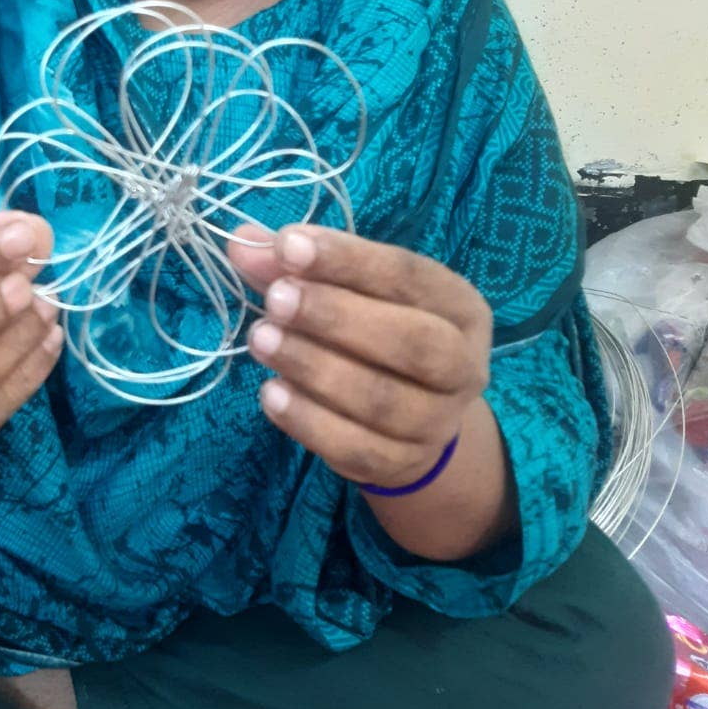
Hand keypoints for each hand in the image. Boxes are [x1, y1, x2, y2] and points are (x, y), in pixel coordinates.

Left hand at [230, 223, 491, 491]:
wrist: (412, 416)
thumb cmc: (376, 328)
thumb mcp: (348, 288)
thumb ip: (297, 265)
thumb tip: (244, 243)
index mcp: (459, 305)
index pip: (408, 275)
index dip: (348, 259)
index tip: (288, 245)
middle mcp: (464, 364)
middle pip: (413, 342)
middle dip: (338, 317)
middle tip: (275, 299)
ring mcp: (439, 422)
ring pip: (383, 400)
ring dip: (315, 368)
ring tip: (261, 340)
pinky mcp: (405, 465)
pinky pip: (360, 449)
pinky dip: (311, 423)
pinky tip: (271, 395)